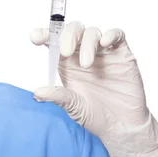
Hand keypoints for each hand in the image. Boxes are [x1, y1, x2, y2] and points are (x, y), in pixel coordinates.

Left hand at [30, 21, 157, 156]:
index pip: (53, 41)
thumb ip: (58, 96)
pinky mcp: (121, 54)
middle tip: (65, 53)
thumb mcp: (73, 107)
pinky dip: (110, 34)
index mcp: (66, 62)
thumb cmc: (95, 114)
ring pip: (92, 32)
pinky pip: (117, 35)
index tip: (36, 38)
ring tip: (86, 64)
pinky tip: (104, 43)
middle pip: (73, 30)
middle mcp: (82, 53)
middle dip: (66, 37)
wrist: (122, 126)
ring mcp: (103, 52)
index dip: (44, 34)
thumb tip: (38, 93)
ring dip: (87, 43)